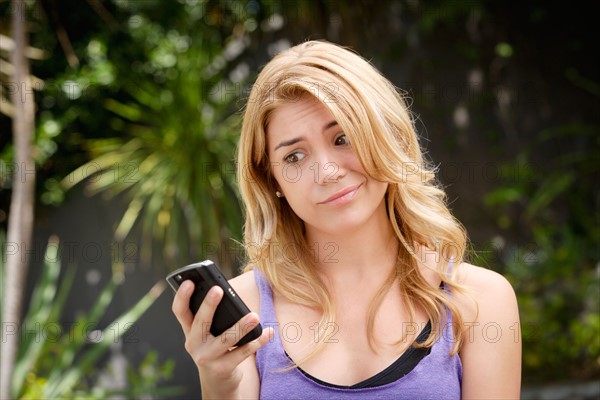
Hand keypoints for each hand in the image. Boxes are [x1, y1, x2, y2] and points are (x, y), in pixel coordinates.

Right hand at [172, 280, 272, 396]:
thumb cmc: (215, 349)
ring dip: (241, 326)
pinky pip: (242, 353)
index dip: (182, 296)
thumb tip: (229, 294)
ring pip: (225, 339)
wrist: (217, 382)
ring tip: (254, 316)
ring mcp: (207, 358)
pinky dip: (257, 341)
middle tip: (218, 290)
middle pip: (200, 322)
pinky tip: (268, 332)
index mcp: (189, 331)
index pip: (180, 311)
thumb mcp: (208, 334)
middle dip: (208, 305)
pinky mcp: (222, 369)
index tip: (189, 282)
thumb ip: (213, 317)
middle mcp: (194, 344)